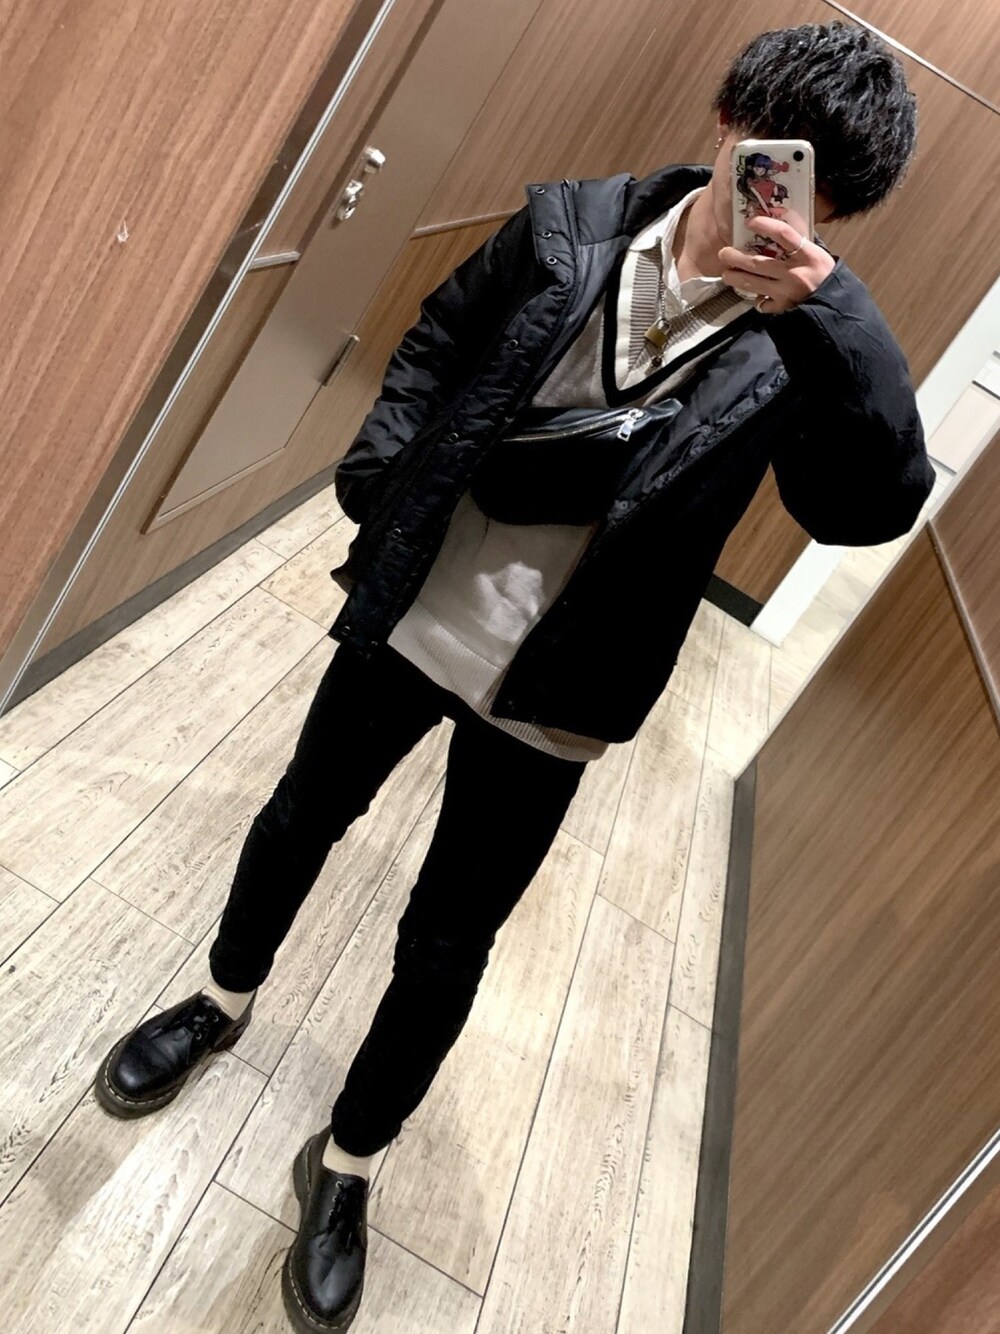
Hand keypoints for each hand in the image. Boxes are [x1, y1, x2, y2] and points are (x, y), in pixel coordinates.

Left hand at [718, 214, 834, 314]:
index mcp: (807, 254)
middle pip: (758, 263)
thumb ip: (798, 244)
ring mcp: (787, 292)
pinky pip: (762, 303)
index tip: (749, 221)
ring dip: (736, 278)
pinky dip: (756, 299)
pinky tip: (753, 294)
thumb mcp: (817, 254)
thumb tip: (776, 226)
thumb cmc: (824, 274)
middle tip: (723, 253)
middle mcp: (795, 273)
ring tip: (726, 274)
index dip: (765, 225)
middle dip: (736, 258)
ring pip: (753, 284)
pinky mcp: (783, 308)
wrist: (835, 303)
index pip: (784, 234)